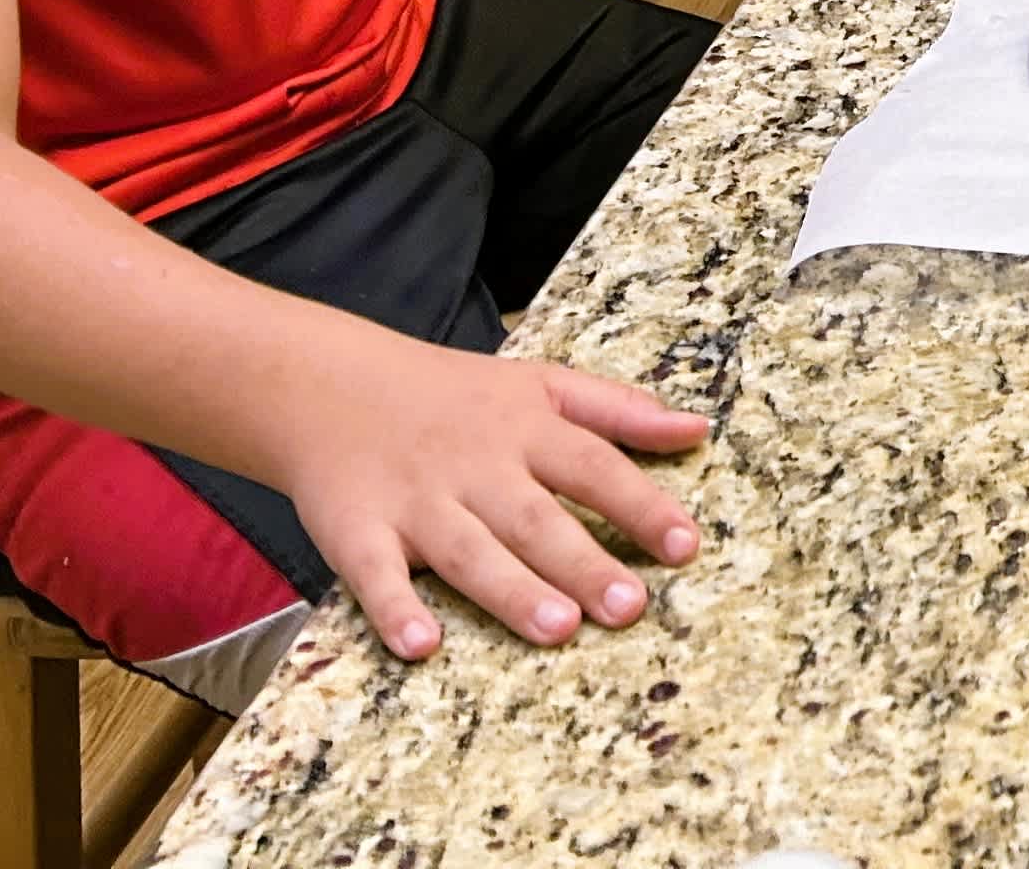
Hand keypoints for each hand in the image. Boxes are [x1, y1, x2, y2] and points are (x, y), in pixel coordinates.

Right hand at [281, 336, 711, 660]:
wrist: (330, 387)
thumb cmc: (455, 396)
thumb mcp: (542, 384)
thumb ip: (620, 410)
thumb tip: (699, 429)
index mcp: (527, 429)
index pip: (594, 466)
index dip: (641, 504)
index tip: (686, 545)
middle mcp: (476, 467)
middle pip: (536, 519)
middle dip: (582, 563)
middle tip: (629, 607)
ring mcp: (416, 502)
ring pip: (469, 552)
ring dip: (512, 591)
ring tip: (560, 629)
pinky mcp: (357, 533)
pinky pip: (375, 577)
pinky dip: (396, 610)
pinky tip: (421, 644)